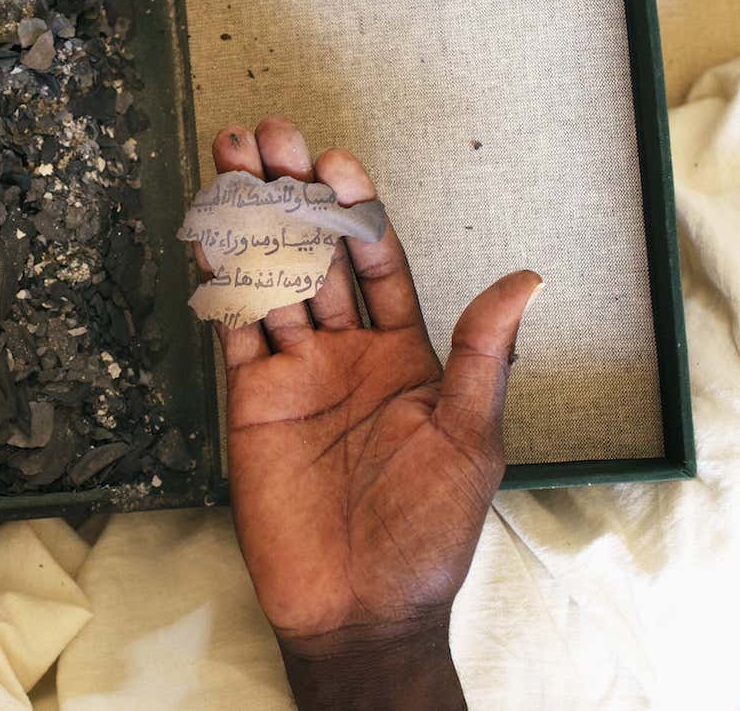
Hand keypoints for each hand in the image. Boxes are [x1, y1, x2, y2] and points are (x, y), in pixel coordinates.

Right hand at [208, 120, 541, 709]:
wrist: (359, 606)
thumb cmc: (428, 531)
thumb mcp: (472, 438)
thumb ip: (486, 354)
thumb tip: (529, 277)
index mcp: (408, 353)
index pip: (379, 260)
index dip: (358, 209)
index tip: (337, 161)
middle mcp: (349, 351)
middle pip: (319, 254)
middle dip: (294, 193)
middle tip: (268, 134)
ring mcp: (296, 372)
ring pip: (271, 278)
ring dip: (252, 220)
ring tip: (231, 157)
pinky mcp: (251, 399)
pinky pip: (235, 328)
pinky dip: (221, 280)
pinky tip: (210, 232)